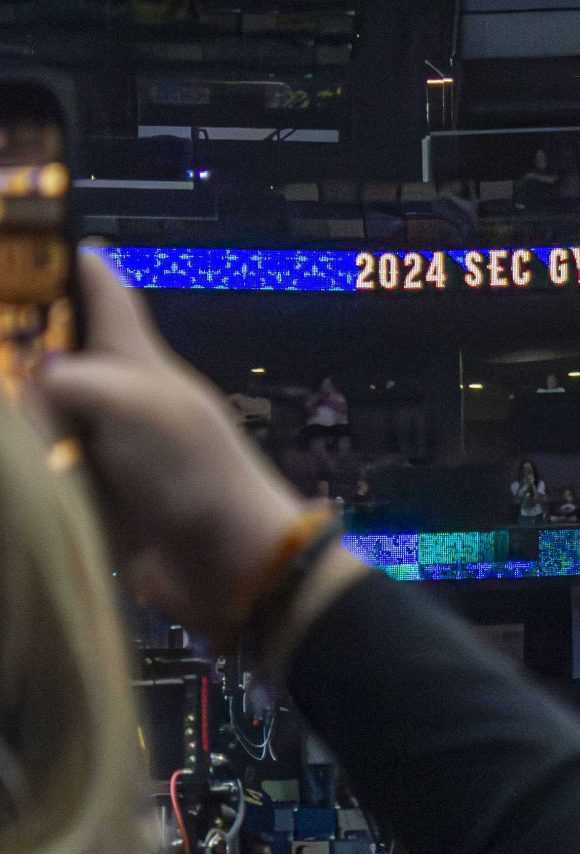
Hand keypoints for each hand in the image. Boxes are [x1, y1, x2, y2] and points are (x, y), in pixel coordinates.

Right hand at [38, 251, 336, 647]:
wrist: (234, 570)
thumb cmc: (194, 475)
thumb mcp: (136, 405)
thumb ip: (72, 379)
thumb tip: (33, 375)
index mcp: (139, 361)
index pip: (103, 290)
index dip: (69, 259)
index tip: (22, 234)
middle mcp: (119, 396)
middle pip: (58, 347)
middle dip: (20, 336)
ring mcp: (106, 448)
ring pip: (44, 408)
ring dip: (20, 405)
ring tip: (1, 391)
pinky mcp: (95, 498)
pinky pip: (47, 466)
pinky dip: (25, 457)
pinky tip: (9, 452)